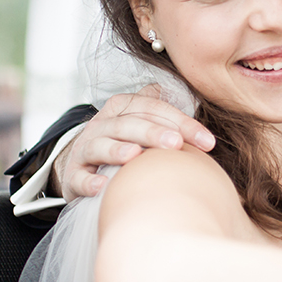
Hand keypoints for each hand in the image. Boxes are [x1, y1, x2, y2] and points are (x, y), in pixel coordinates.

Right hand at [53, 86, 214, 201]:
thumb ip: (164, 111)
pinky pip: (78, 178)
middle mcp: (101, 125)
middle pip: (127, 123)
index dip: (181, 121)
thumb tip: (194, 95)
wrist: (84, 167)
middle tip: (176, 144)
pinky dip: (88, 182)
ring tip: (135, 155)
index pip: (152, 107)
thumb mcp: (141, 123)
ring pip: (100, 145)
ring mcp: (84, 149)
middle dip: (153, 132)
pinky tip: (102, 187)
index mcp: (121, 108)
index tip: (208, 141)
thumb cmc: (124, 143)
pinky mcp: (73, 176)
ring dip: (117, 149)